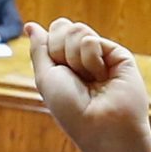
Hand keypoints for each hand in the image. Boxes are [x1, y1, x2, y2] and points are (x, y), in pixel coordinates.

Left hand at [26, 19, 150, 151]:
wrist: (99, 126)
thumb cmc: (71, 110)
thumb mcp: (45, 77)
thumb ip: (39, 49)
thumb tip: (30, 26)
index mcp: (66, 62)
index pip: (54, 31)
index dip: (50, 47)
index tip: (58, 73)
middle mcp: (84, 56)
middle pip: (63, 26)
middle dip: (60, 50)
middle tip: (73, 76)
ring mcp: (103, 55)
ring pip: (77, 29)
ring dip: (75, 58)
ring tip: (90, 80)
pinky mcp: (119, 55)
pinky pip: (92, 40)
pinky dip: (90, 60)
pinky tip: (102, 77)